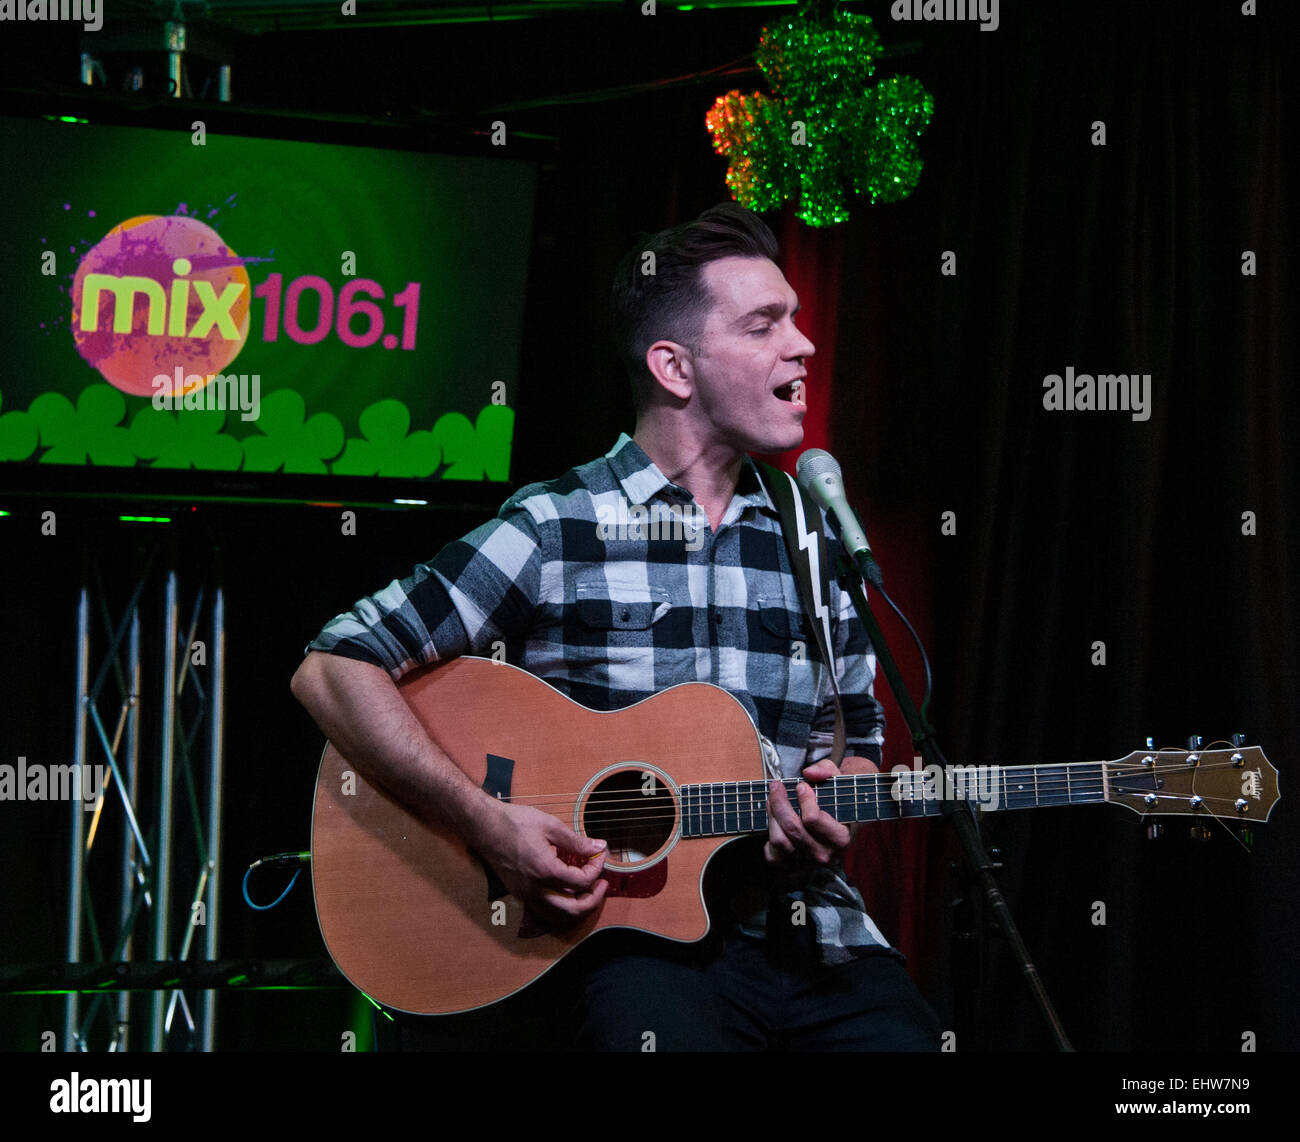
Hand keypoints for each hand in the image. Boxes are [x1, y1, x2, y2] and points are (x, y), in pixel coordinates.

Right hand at [475, 800, 607, 926]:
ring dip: (577, 908)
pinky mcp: (519, 894)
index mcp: (545, 871)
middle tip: (602, 884)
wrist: (484, 826)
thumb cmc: (515, 822)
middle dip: (593, 899)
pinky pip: (544, 912)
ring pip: (557, 917)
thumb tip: (598, 847)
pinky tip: (566, 892)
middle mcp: (535, 889)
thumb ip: (577, 841)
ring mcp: (525, 895)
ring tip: (588, 890)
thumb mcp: (551, 826)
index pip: (582, 882)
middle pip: (573, 910)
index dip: (596, 869)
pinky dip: (560, 908)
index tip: (599, 855)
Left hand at [764, 755, 878, 866]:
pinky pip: (771, 852)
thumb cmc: (835, 800)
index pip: (812, 819)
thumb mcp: (838, 780)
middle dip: (779, 802)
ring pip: (779, 839)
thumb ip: (827, 771)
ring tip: (772, 799)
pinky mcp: (789, 867)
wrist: (835, 825)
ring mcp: (805, 863)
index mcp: (840, 838)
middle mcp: (824, 855)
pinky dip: (769, 834)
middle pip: (792, 827)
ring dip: (771, 815)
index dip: (803, 798)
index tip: (800, 785)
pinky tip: (774, 819)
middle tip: (776, 786)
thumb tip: (809, 772)